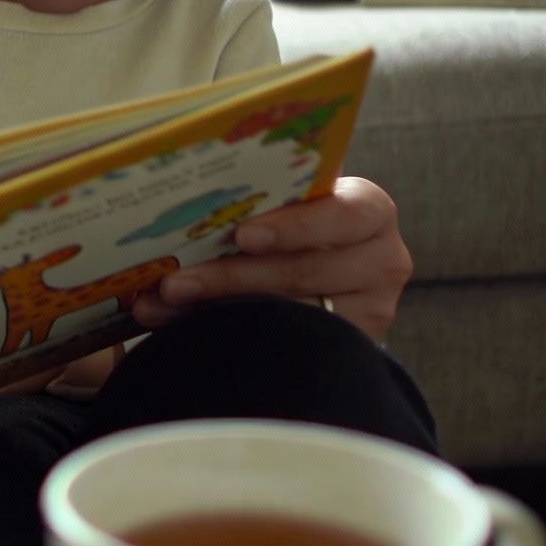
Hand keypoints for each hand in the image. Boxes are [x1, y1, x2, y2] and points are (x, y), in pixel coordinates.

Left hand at [130, 177, 412, 341]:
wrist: (323, 273)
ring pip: (288, 315)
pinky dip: (232, 335)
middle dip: (230, 276)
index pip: (343, 214)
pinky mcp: (352, 350)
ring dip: (217, 309)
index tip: (242, 235)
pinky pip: (287, 347)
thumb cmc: (295, 225)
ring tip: (163, 306)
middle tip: (174, 282)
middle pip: (303, 272)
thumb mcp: (292, 205)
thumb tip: (187, 195)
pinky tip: (187, 330)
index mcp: (368, 211)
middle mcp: (382, 260)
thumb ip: (263, 199)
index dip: (291, 226)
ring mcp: (371, 312)